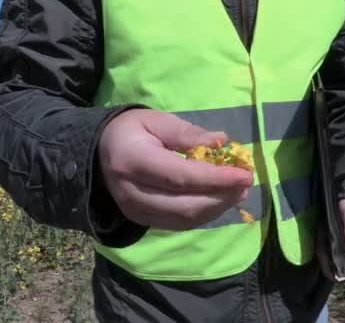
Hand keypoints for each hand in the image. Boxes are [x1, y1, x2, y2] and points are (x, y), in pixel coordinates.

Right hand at [98, 109, 253, 230]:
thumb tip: (221, 142)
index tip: (244, 174)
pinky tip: (221, 200)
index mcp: (133, 161)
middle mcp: (132, 192)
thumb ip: (186, 133)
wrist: (98, 154)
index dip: (216, 179)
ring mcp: (136, 211)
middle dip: (222, 196)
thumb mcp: (155, 120)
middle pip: (185, 205)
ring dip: (217, 208)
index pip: (180, 177)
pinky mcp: (143, 221)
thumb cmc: (130, 131)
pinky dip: (205, 214)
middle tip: (246, 182)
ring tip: (239, 191)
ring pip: (185, 219)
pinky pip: (179, 224)